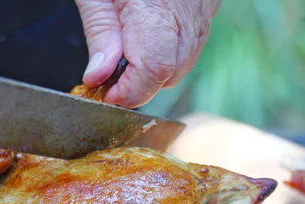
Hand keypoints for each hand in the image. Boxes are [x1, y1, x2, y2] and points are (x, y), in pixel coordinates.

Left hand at [76, 0, 220, 107]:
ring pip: (181, 65)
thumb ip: (100, 32)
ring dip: (152, 71)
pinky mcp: (207, 10)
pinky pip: (190, 47)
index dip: (127, 92)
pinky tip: (144, 41)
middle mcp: (188, 13)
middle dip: (136, 84)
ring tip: (124, 54)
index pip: (153, 71)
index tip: (102, 94)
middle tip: (107, 75)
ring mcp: (203, 13)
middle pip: (168, 74)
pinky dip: (167, 54)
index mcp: (157, 6)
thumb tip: (98, 77)